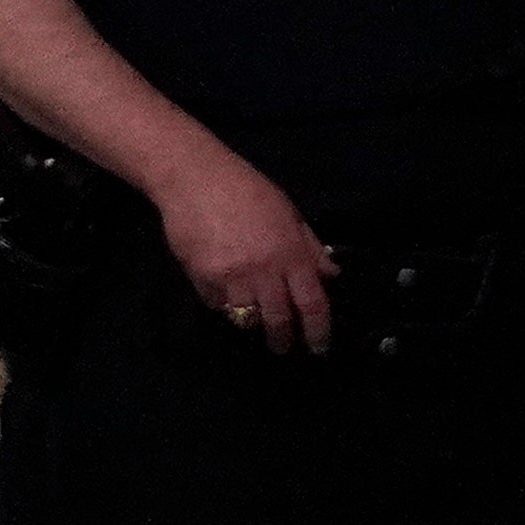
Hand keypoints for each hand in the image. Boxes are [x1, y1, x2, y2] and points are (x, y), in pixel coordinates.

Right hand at [155, 149, 335, 355]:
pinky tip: (224, 294)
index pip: (312, 304)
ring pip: (246, 319)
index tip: (318, 347)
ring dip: (251, 323)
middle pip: (278, 320)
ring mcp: (231, 278)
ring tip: (252, 319)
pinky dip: (222, 305)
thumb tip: (330, 274)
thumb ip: (309, 245)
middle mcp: (263, 270)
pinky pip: (216, 305)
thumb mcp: (288, 211)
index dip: (319, 331)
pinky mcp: (202, 280)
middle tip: (281, 346)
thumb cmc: (245, 189)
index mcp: (290, 253)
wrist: (194, 178)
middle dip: (282, 340)